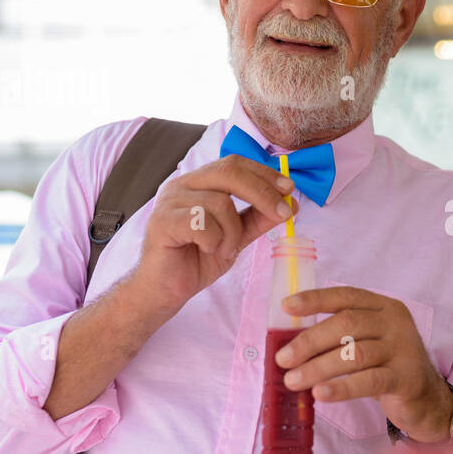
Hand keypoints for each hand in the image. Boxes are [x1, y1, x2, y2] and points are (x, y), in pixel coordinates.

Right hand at [128, 154, 294, 317]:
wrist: (165, 289)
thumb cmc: (197, 260)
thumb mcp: (237, 237)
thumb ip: (259, 219)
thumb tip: (291, 204)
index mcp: (199, 183)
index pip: (234, 164)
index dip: (263, 172)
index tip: (289, 188)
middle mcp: (182, 185)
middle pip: (229, 172)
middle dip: (262, 192)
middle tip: (283, 214)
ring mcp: (169, 201)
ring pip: (219, 203)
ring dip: (232, 232)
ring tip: (224, 249)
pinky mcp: (161, 221)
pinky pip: (201, 223)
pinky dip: (213, 241)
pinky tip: (206, 251)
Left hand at [274, 286, 452, 442]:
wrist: (427, 398)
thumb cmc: (388, 367)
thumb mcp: (369, 342)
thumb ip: (341, 336)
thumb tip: (291, 342)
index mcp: (384, 307)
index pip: (347, 296)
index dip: (315, 299)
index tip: (286, 307)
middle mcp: (396, 322)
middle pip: (348, 323)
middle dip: (310, 341)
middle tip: (283, 359)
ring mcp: (404, 349)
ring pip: (355, 354)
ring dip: (318, 367)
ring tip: (293, 381)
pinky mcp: (406, 378)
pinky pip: (369, 381)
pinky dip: (342, 387)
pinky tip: (321, 394)